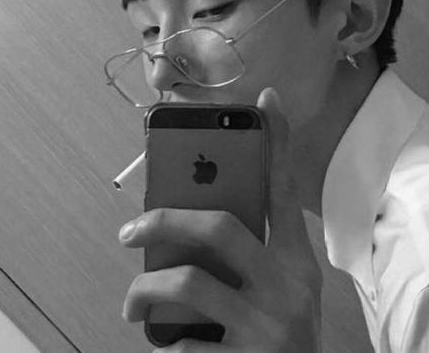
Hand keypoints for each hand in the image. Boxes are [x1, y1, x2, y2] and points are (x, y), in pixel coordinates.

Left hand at [119, 87, 322, 351]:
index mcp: (297, 264)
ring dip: (146, 290)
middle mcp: (286, 289)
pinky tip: (162, 345)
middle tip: (130, 227)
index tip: (266, 100)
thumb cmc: (284, 336)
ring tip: (132, 301)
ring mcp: (264, 329)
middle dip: (166, 219)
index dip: (278, 143)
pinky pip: (182, 346)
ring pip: (187, 284)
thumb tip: (195, 221)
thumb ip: (253, 255)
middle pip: (220, 228)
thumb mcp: (282, 291)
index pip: (286, 191)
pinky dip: (162, 343)